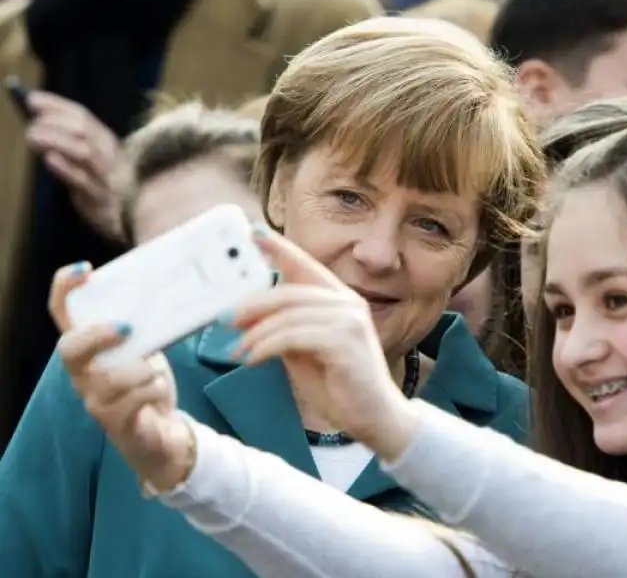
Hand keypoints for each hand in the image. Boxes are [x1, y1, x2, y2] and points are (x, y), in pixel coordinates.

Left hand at [26, 92, 124, 240]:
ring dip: (55, 140)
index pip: (82, 116)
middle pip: (83, 129)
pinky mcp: (100, 200)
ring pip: (83, 151)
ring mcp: (106, 178)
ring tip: (33, 138)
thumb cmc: (106, 190)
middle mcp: (109, 156)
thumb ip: (71, 143)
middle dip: (53, 121)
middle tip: (31, 125)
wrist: (132, 223)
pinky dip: (66, 168)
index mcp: (107, 143)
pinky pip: (83, 181)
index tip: (32, 99)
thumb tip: (37, 122)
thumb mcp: (93, 162)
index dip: (56, 105)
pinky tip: (50, 159)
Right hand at [51, 265, 194, 490]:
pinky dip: (153, 389)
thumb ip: (145, 327)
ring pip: (109, 378)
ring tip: (156, 372)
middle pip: (69, 349)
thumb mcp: (147, 349)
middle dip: (98, 335)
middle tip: (128, 328)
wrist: (163, 434)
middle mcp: (82, 373)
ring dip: (143, 370)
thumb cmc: (148, 384)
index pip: (61, 313)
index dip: (65, 288)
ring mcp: (94, 400)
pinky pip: (132, 400)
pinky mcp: (114, 421)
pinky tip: (158, 389)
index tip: (85, 269)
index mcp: (88, 348)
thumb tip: (168, 294)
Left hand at [226, 227, 419, 460]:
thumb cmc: (339, 385)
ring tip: (237, 351)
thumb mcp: (304, 352)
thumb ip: (285, 328)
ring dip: (255, 333)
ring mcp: (349, 320)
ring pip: (289, 314)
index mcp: (340, 300)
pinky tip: (253, 360)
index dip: (280, 248)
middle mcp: (348, 303)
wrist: (374, 418)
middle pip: (291, 291)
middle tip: (227, 320)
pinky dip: (267, 347)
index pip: (306, 267)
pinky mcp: (345, 341)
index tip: (253, 235)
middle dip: (253, 304)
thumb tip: (249, 315)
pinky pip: (294, 336)